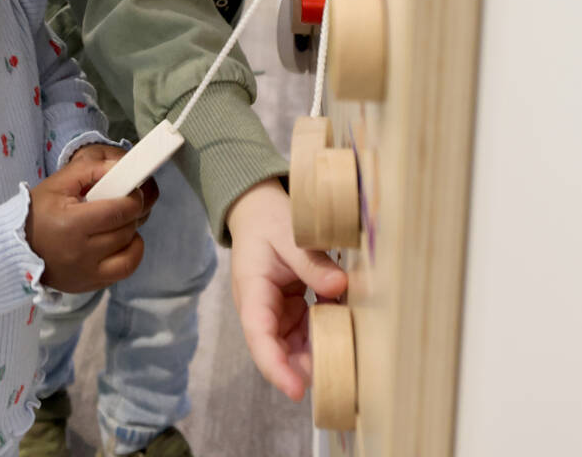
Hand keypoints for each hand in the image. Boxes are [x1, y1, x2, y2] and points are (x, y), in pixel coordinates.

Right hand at [27, 145, 156, 292]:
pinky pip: (123, 272)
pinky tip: (120, 242)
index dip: (133, 199)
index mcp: (72, 224)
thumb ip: (91, 169)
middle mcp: (80, 253)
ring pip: (130, 255)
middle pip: (126, 231)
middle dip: (133, 214)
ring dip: (133, 236)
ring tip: (123, 224)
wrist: (15, 247)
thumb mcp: (59, 182)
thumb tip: (121, 167)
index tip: (132, 191)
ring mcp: (86, 273)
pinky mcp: (89, 285)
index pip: (118, 212)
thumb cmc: (38, 211)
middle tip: (127, 204)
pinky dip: (129, 255)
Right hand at [227, 178, 347, 400]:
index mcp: (252, 290)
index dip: (276, 366)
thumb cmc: (268, 220)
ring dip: (319, 349)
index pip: (259, 335)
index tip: (297, 390)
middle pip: (279, 349)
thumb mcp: (289, 234)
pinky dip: (326, 330)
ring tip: (347, 347)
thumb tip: (340, 286)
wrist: (257, 208)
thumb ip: (312, 262)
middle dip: (306, 365)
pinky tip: (344, 322)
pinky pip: (308, 330)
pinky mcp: (290, 310)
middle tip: (339, 372)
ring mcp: (276, 312)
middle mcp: (260, 308)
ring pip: (295, 345)